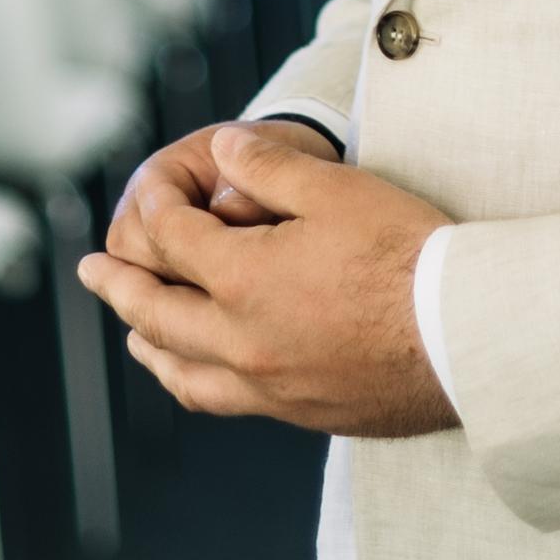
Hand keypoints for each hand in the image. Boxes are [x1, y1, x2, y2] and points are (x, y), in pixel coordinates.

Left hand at [80, 120, 458, 436]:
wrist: (466, 336)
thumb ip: (268, 166)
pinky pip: (224, 401)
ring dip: (148, 344)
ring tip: (133, 331)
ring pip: (182, 371)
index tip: (148, 192)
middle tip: (93, 272)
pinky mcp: (301, 413)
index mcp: (244, 280)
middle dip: (119, 287)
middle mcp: (241, 341)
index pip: (173, 240)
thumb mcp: (338, 190)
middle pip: (157, 314)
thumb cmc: (409, 256)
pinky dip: (194, 381)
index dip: (156, 207)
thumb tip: (221, 147)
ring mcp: (268, 385)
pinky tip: (202, 373)